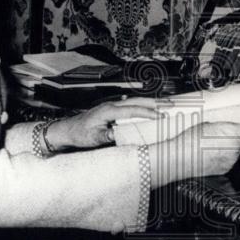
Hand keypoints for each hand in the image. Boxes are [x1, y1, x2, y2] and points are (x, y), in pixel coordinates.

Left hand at [48, 97, 167, 150]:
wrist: (68, 130)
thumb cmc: (79, 134)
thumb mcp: (93, 138)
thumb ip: (107, 136)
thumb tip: (121, 135)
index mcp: (108, 110)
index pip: (132, 110)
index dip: (147, 113)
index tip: (160, 117)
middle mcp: (112, 105)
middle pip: (138, 101)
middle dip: (155, 103)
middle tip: (171, 105)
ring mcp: (113, 106)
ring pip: (136, 101)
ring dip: (151, 103)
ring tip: (166, 104)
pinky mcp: (113, 109)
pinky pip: (132, 105)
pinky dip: (144, 105)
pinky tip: (152, 108)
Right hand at [154, 122, 239, 183]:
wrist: (179, 158)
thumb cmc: (190, 140)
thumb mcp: (210, 125)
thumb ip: (225, 129)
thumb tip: (229, 133)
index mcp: (232, 133)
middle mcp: (235, 148)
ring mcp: (230, 161)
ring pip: (238, 154)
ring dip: (231, 150)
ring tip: (212, 147)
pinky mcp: (224, 170)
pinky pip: (228, 163)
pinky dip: (223, 159)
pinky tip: (210, 156)